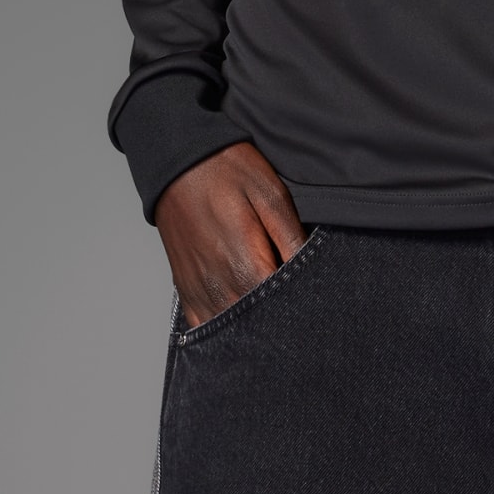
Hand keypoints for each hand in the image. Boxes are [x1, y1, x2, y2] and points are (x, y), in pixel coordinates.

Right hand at [154, 141, 306, 328]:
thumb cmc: (226, 170)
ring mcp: (199, 292)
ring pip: (232, 332)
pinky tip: (243, 315)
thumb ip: (291, 237)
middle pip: (257, 327)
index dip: (301, 307)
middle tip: (298, 305)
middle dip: (280, 321)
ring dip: (254, 327)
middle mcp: (218, 288)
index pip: (280, 310)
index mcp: (244, 265)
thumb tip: (313, 270)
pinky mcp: (185, 291)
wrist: (178, 161)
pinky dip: (226, 330)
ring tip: (274, 309)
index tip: (314, 300)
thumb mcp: (271, 193)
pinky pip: (205, 328)